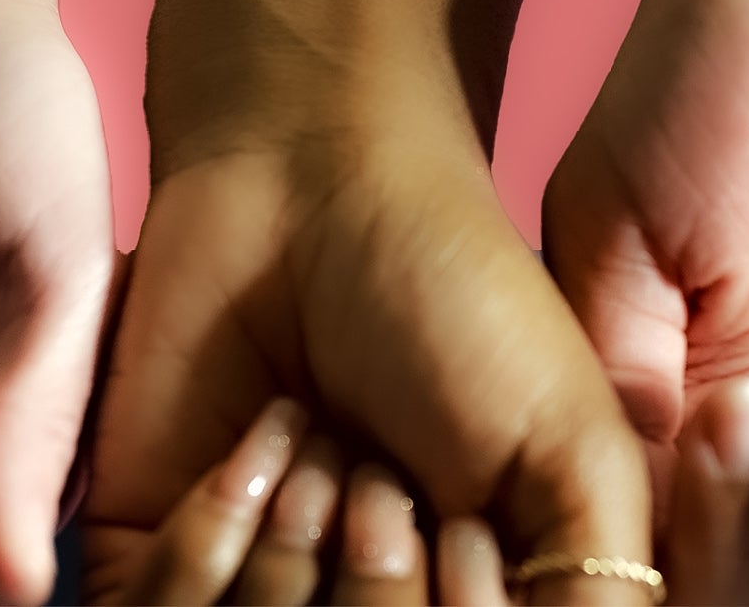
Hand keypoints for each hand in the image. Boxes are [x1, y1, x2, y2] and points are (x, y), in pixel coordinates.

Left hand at [85, 117, 651, 603]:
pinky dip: (215, 532)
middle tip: (383, 472)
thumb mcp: (579, 458)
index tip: (468, 531)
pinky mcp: (150, 550)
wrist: (316, 182)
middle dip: (381, 590)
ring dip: (298, 557)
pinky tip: (261, 434)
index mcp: (470, 596)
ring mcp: (256, 583)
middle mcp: (364, 598)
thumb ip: (597, 598)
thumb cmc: (464, 300)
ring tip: (321, 437)